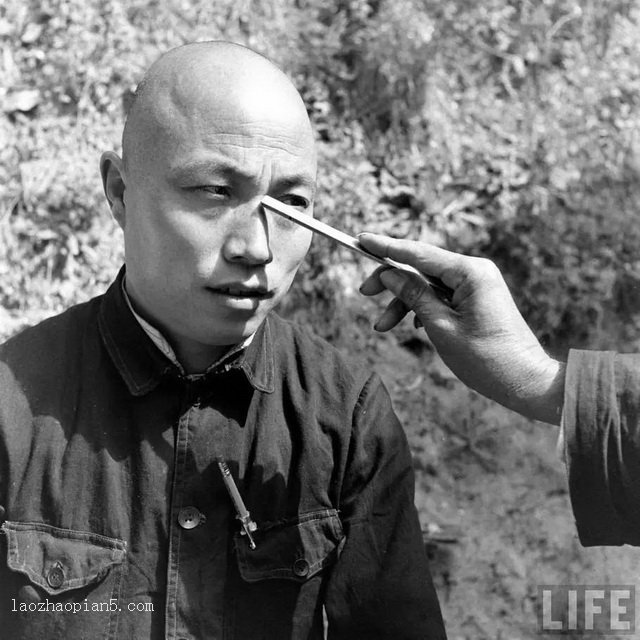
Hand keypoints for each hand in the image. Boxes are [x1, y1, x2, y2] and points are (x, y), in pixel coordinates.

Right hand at [357, 233, 564, 423]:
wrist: (525, 382)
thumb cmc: (486, 359)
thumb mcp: (440, 327)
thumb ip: (413, 295)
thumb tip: (389, 274)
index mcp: (470, 272)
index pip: (418, 253)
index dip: (386, 247)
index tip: (360, 238)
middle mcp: (475, 271)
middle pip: (421, 266)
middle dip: (391, 281)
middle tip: (365, 293)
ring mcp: (477, 284)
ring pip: (428, 284)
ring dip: (404, 302)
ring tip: (383, 327)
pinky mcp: (477, 298)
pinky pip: (441, 295)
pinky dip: (422, 308)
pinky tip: (413, 327)